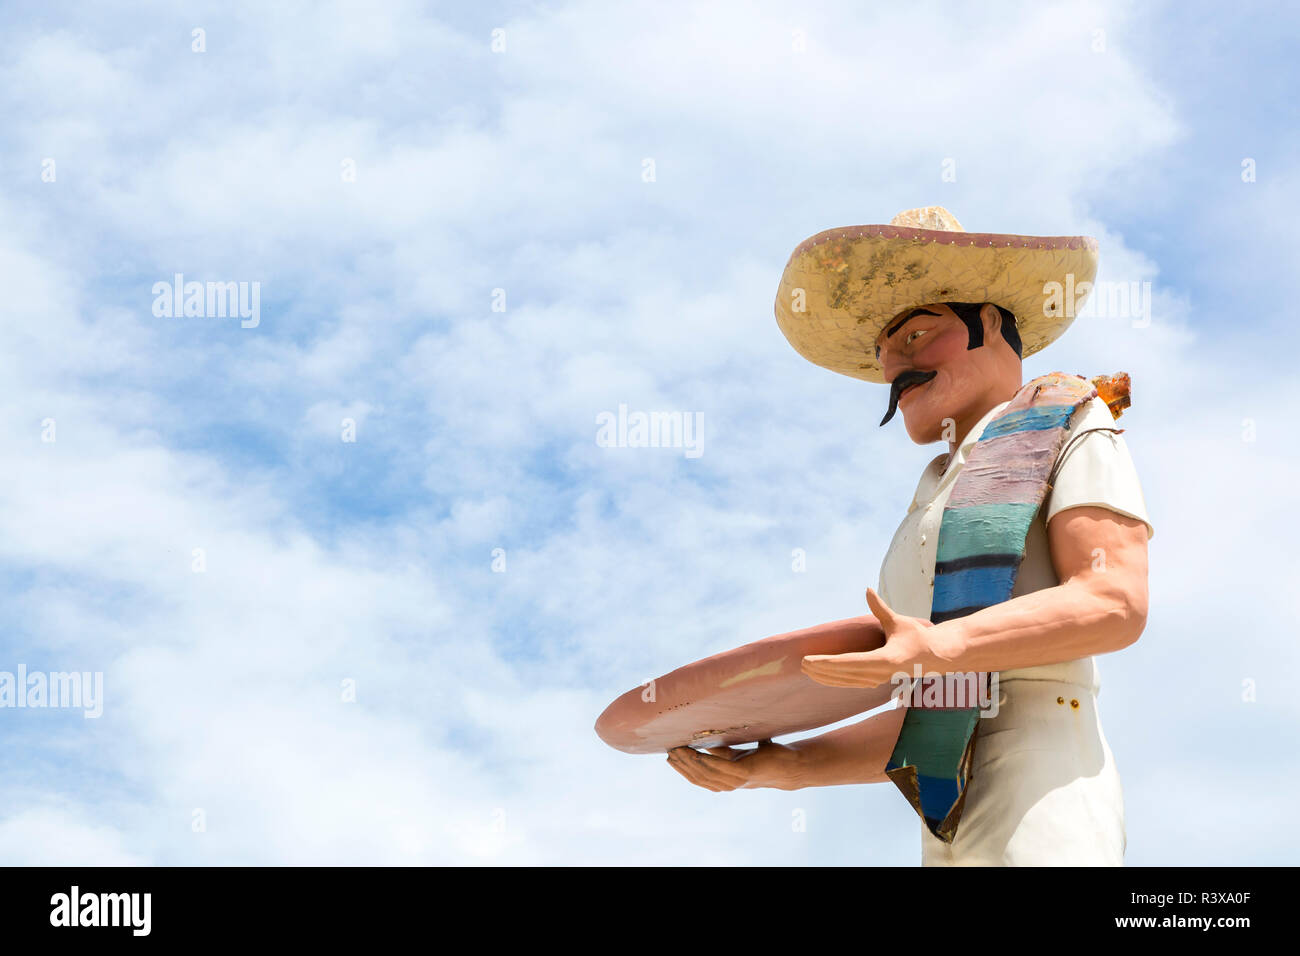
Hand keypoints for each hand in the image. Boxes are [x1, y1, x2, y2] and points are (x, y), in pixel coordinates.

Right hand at [666, 739, 805, 791]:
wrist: (791, 765)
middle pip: (699, 777)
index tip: (668, 757)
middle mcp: (729, 783)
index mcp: (726, 780)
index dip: (683, 769)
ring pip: (706, 774)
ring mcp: (737, 780)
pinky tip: (694, 753)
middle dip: (682, 765)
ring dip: (689, 762)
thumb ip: (721, 750)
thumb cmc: (765, 757)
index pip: (699, 778)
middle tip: (668, 751)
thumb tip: (703, 737)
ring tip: (676, 751)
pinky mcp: (745, 772)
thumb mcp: (738, 752)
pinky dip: (705, 761)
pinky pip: (720, 768)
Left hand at [800, 588, 954, 687]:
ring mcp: (879, 680)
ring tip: (806, 669)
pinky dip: (835, 680)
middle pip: (845, 674)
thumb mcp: (898, 621)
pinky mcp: (877, 682)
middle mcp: (881, 673)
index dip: (827, 662)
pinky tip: (821, 676)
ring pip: (846, 681)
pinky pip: (851, 683)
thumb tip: (867, 590)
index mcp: (886, 659)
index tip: (810, 659)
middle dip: (822, 670)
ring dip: (826, 677)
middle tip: (801, 663)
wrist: (935, 657)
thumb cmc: (916, 636)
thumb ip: (880, 608)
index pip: (850, 662)